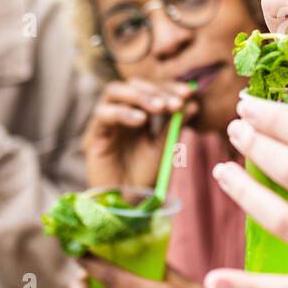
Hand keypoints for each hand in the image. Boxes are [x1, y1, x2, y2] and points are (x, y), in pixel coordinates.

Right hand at [82, 79, 198, 189]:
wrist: (128, 202)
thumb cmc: (146, 176)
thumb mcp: (165, 148)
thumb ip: (175, 125)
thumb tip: (193, 103)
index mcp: (141, 114)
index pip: (152, 89)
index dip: (169, 87)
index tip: (189, 92)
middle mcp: (122, 113)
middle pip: (134, 85)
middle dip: (156, 90)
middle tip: (175, 102)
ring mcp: (107, 122)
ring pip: (114, 91)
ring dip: (140, 96)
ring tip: (160, 108)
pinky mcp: (94, 134)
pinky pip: (103, 114)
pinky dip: (123, 113)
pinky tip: (141, 121)